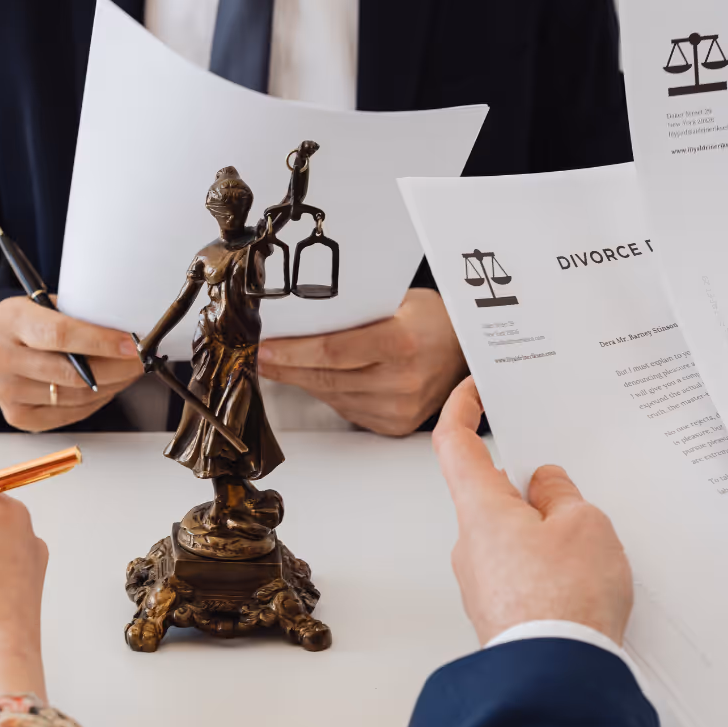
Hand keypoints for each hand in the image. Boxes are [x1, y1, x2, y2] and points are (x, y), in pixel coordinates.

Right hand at [0, 295, 142, 431]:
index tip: (131, 345)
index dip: (101, 341)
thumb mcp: (53, 305)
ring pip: (75, 395)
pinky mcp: (16, 415)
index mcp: (8, 318)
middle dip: (116, 367)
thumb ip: (82, 316)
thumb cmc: (39, 321)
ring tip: (128, 371)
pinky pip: (69, 413)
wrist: (9, 343)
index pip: (60, 334)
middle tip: (141, 360)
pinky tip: (108, 387)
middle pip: (71, 371)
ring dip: (111, 385)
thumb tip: (130, 333)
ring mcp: (4, 390)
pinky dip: (95, 402)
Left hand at [258, 289, 466, 435]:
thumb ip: (353, 312)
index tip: (264, 347)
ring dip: (301, 380)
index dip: (292, 351)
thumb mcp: (396, 301)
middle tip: (259, 355)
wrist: (468, 351)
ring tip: (279, 364)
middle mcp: (402, 382)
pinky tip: (313, 378)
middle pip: (325, 377)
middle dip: (285, 366)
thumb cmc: (432, 320)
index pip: (332, 351)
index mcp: (402, 343)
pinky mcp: (394, 424)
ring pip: (331, 395)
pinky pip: (345, 408)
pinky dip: (325, 392)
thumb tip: (299, 318)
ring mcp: (399, 408)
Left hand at [433, 377, 632, 645]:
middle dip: (529, 487)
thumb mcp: (583, 526)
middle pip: (490, 492)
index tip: (472, 389)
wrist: (556, 681)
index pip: (454, 442)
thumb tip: (545, 487)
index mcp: (480, 507)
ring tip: (584, 549)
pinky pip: (517, 569)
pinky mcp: (495, 609)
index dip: (460, 409)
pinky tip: (576, 582)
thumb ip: (561, 495)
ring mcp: (478, 578)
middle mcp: (467, 540)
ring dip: (540, 530)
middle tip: (568, 494)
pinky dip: (543, 565)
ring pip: (508, 533)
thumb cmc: (563, 602)